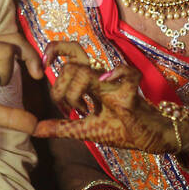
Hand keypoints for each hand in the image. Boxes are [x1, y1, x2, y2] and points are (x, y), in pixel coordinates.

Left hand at [34, 40, 186, 153]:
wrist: (153, 138)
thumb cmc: (124, 129)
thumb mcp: (87, 131)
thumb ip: (63, 128)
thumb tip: (35, 130)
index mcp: (91, 81)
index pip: (71, 54)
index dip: (55, 51)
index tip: (43, 66)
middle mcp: (102, 78)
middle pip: (74, 57)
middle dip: (59, 86)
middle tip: (65, 109)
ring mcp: (117, 84)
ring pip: (86, 71)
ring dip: (74, 94)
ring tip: (82, 112)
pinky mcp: (131, 95)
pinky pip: (126, 73)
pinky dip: (116, 75)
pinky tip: (104, 91)